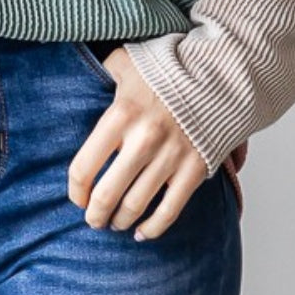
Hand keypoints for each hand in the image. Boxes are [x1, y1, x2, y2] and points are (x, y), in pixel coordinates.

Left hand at [67, 46, 208, 240]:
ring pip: (135, 206)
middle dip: (95, 214)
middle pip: (107, 194)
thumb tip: (82, 75)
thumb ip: (102, 70)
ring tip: (115, 223)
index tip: (77, 197)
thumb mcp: (126, 61)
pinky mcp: (194, 170)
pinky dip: (153, 228)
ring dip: (121, 221)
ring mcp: (170, 157)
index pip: (84, 166)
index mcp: (121, 114)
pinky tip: (142, 233)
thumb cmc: (167, 69)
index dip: (76, 190)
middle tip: (92, 220)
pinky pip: (169, 211)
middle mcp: (143, 140)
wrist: (218, 76)